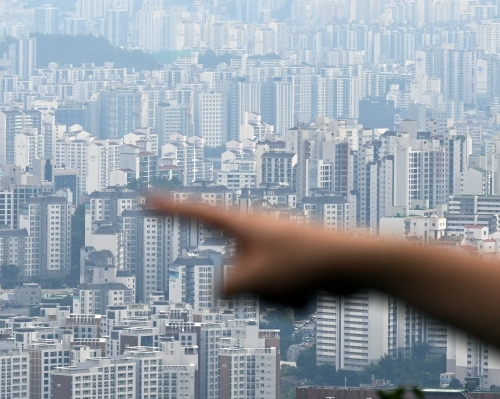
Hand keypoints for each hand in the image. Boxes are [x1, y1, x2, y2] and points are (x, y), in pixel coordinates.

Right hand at [150, 198, 365, 305]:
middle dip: (251, 289)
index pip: (195, 213)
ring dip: (274, 296)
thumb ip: (224, 290)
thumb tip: (221, 293)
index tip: (146, 200)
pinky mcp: (289, 269)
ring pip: (254, 289)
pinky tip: (311, 291)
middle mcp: (256, 234)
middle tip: (279, 278)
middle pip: (231, 273)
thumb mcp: (251, 280)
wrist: (353, 264)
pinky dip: (290, 299)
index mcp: (242, 223)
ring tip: (298, 284)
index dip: (168, 209)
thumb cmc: (304, 262)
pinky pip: (275, 294)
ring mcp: (273, 252)